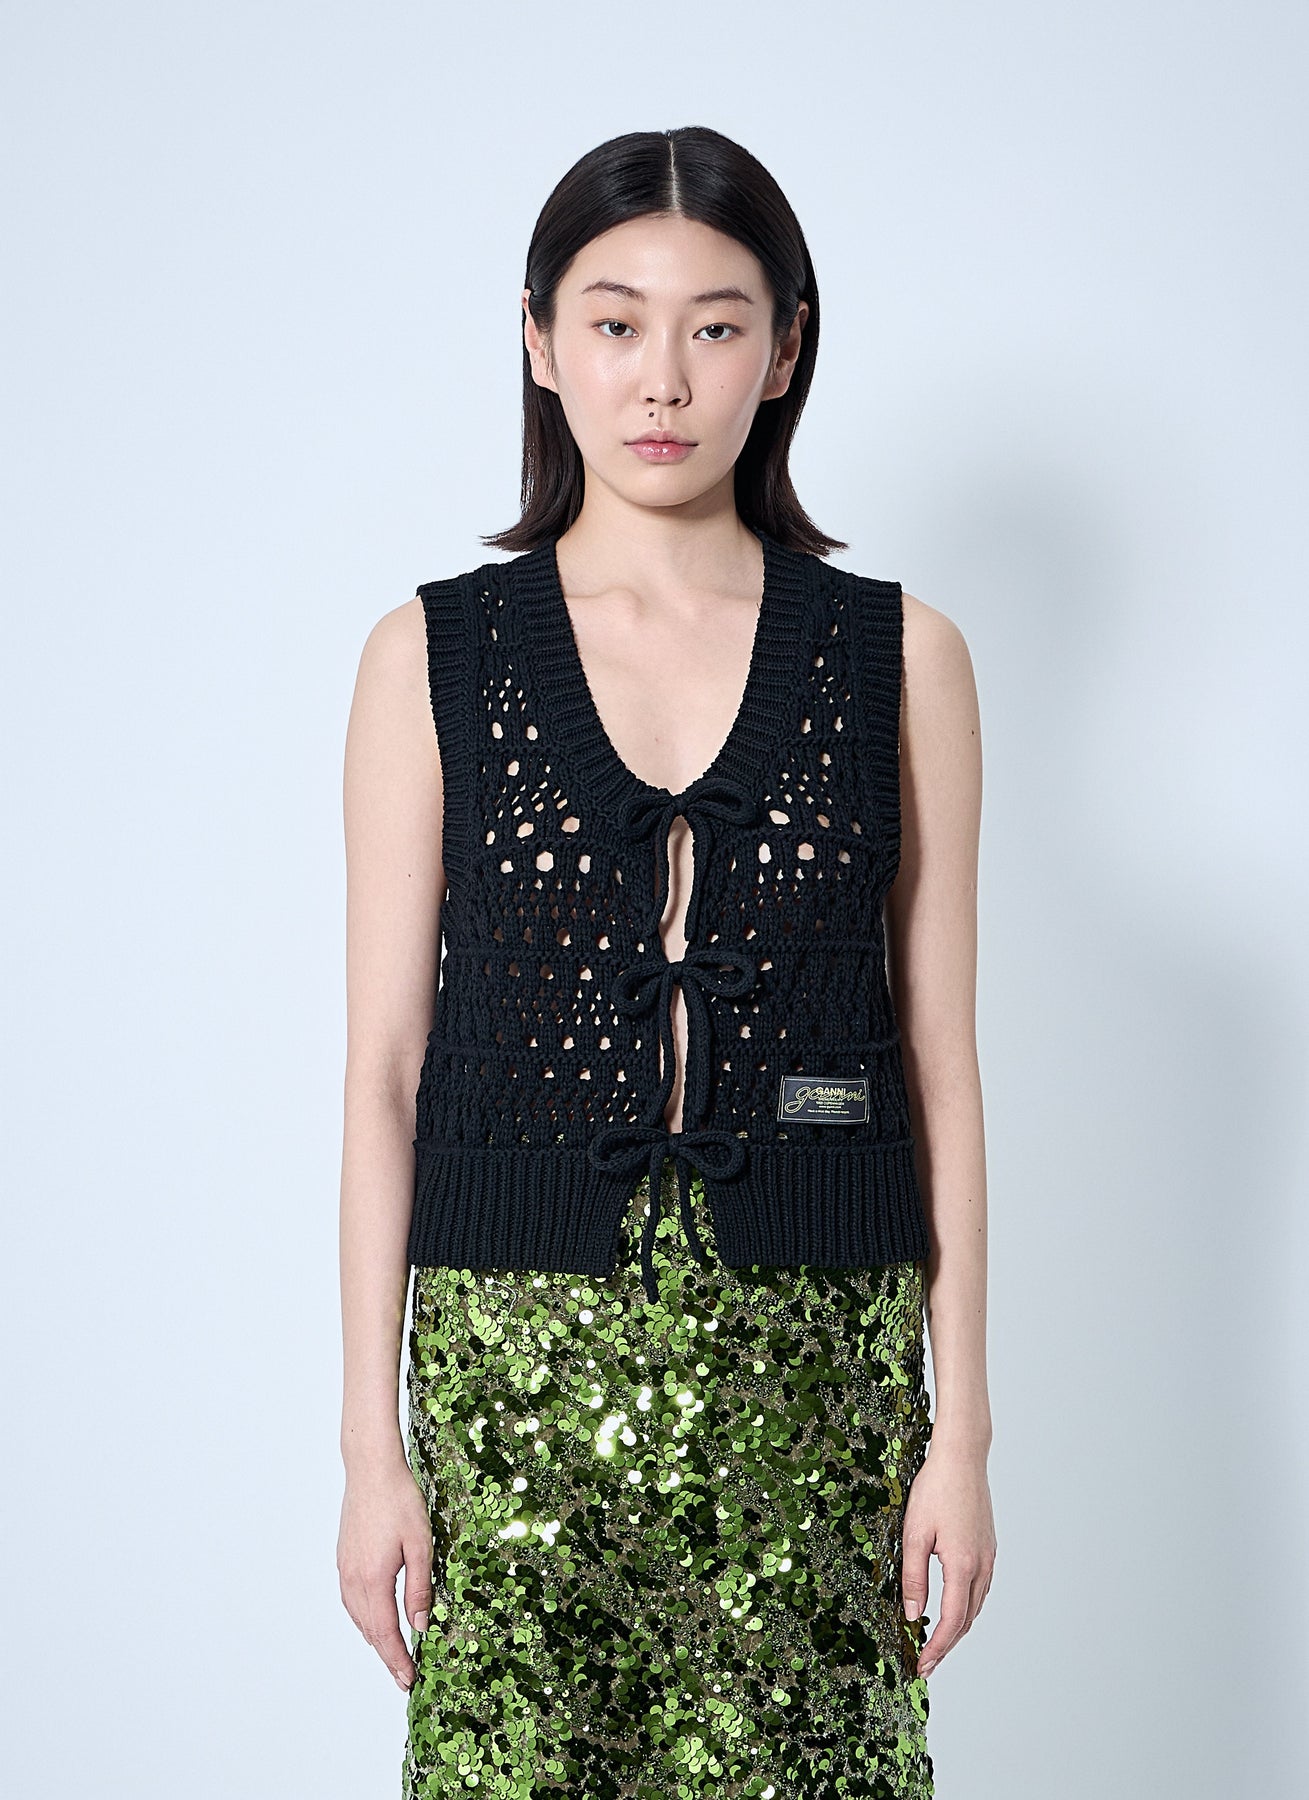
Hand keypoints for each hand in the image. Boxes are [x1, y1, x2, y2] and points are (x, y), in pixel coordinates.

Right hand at [337, 1455, 433, 1693]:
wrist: (371, 1468)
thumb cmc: (399, 1500)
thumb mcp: (420, 1544)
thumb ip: (419, 1588)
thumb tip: (420, 1627)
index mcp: (373, 1579)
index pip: (385, 1633)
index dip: (397, 1660)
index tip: (409, 1681)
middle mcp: (353, 1579)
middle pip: (369, 1631)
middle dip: (388, 1657)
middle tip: (404, 1678)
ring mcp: (345, 1569)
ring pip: (358, 1618)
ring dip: (375, 1639)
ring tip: (393, 1655)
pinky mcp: (344, 1559)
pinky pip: (352, 1601)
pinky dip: (364, 1619)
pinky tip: (374, 1620)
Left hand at [901, 1438, 996, 1677]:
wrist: (962, 1458)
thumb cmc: (936, 1489)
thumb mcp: (914, 1533)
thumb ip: (914, 1577)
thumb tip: (913, 1614)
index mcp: (962, 1565)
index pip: (952, 1621)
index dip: (937, 1647)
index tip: (923, 1665)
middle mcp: (981, 1566)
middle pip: (967, 1620)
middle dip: (947, 1645)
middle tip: (926, 1663)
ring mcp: (988, 1557)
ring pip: (975, 1606)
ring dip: (958, 1628)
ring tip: (937, 1642)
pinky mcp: (988, 1547)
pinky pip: (980, 1589)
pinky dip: (966, 1607)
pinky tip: (954, 1607)